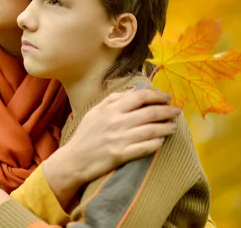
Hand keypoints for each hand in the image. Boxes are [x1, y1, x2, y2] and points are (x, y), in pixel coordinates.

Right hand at [43, 88, 179, 207]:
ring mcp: (120, 139)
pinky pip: (145, 147)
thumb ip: (112, 100)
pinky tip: (161, 141)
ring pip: (151, 130)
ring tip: (174, 127)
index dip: (156, 95)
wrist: (75, 159)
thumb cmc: (85, 134)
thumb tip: (134, 91)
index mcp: (109, 109)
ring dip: (166, 128)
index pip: (139, 97)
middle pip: (149, 113)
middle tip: (177, 112)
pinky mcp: (122, 154)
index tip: (167, 97)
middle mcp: (116, 122)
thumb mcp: (94, 112)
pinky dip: (156, 143)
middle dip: (167, 111)